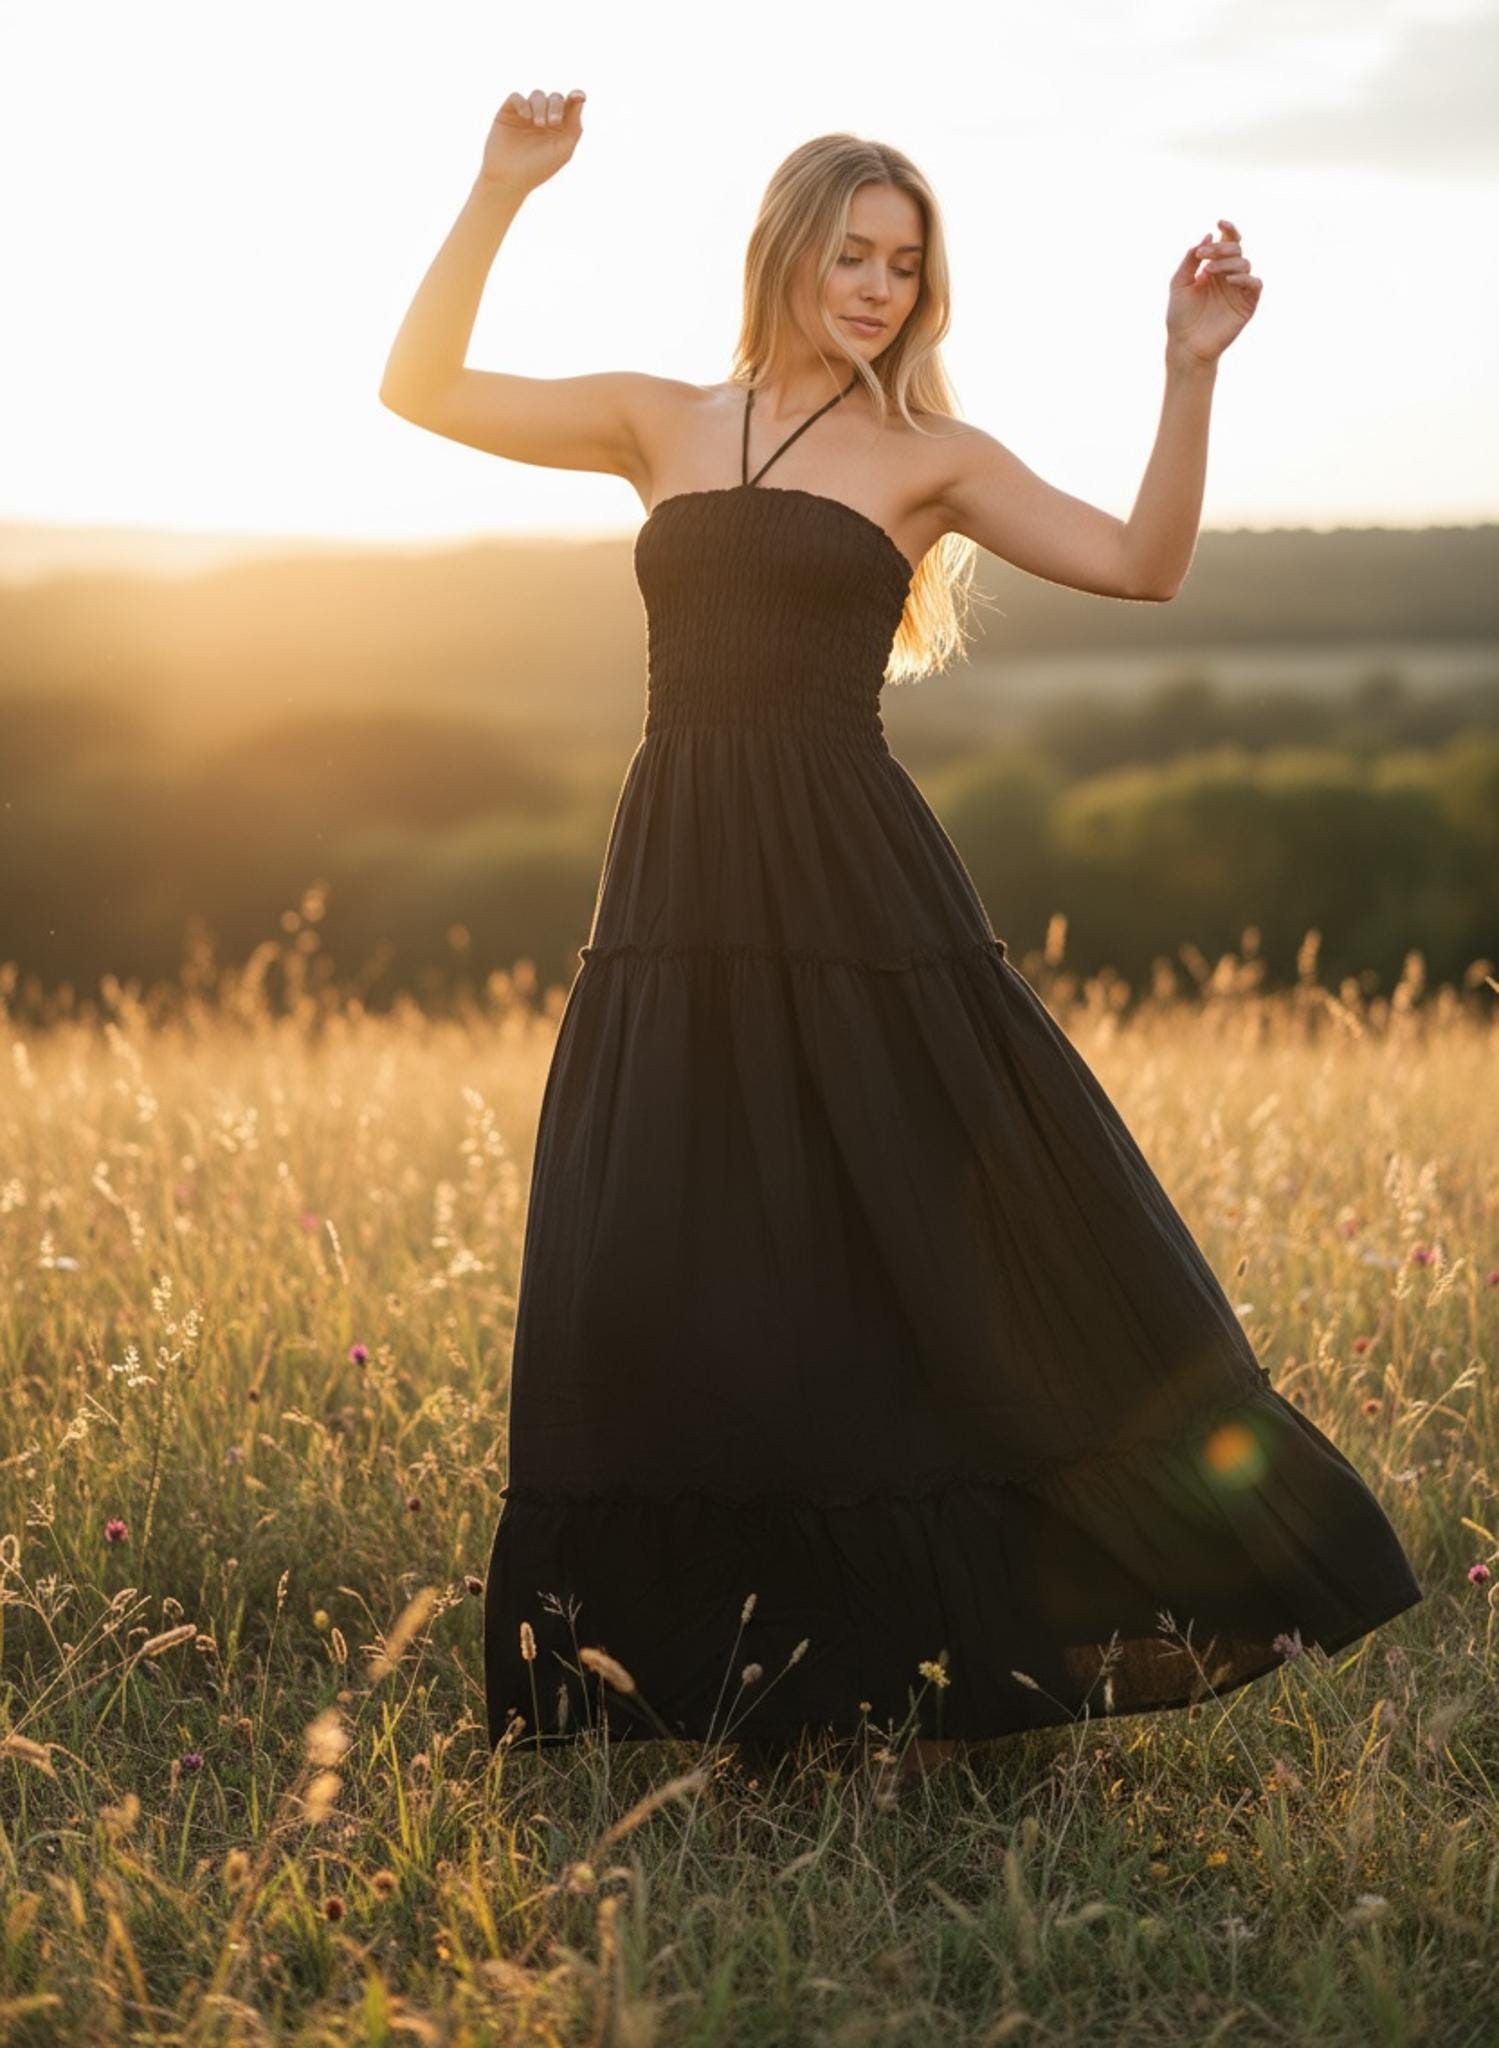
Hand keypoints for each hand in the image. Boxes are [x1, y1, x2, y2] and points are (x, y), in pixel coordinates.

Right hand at [480, 88, 586, 192]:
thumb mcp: (563, 150)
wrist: (508, 178)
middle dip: (556, 106)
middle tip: (552, 123)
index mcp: (560, 128)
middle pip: (555, 98)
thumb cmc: (538, 168)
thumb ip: (574, 127)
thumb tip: (579, 99)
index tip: (580, 97)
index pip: (570, 106)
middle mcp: (544, 118)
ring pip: (537, 95)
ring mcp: (526, 114)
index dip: (577, 96)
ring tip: (537, 124)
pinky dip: (523, 103)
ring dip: (540, 106)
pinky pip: (517, 96)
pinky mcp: (509, 112)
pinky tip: (525, 117)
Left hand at [1166, 218, 1262, 365]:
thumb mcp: (1179, 283)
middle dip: (1221, 247)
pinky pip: (1254, 284)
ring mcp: (1238, 290)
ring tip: (1208, 271)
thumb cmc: (1180, 316)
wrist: (1185, 344)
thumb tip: (1208, 235)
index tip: (1219, 221)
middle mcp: (1228, 276)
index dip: (1228, 229)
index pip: (1227, 242)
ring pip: (1244, 263)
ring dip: (1227, 262)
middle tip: (1204, 255)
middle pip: (1236, 249)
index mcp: (1214, 269)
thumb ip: (1190, 259)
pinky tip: (1229, 280)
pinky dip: (1244, 278)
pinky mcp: (1247, 304)